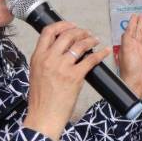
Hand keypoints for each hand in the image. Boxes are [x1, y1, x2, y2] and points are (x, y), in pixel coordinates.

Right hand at [24, 21, 110, 140]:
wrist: (44, 115)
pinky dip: (100, 54)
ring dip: (91, 40)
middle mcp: (49, 59)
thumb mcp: (36, 73)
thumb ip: (45, 60)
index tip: (71, 25)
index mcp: (38, 57)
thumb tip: (59, 50)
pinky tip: (105, 52)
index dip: (62, 25)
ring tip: (96, 40)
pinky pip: (91, 60)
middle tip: (87, 33)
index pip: (48, 31)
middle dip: (80, 31)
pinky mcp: (75, 77)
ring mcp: (62, 67)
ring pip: (80, 45)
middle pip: (67, 35)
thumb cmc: (41, 98)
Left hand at [117, 14, 141, 98]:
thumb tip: (128, 29)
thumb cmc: (129, 70)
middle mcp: (134, 48)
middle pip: (137, 33)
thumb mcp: (127, 51)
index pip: (130, 30)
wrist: (136, 84)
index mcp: (128, 45)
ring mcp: (140, 54)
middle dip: (139, 24)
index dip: (133, 23)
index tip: (135, 15)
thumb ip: (127, 39)